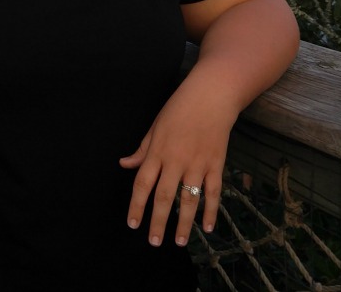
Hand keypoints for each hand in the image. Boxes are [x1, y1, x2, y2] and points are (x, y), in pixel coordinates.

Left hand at [119, 80, 234, 246]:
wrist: (210, 97)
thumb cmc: (178, 109)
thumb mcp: (155, 126)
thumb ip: (142, 149)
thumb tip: (124, 164)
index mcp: (157, 151)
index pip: (142, 183)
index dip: (136, 205)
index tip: (132, 224)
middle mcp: (175, 160)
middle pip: (164, 197)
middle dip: (157, 221)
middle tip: (153, 242)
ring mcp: (197, 164)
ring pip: (189, 200)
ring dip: (183, 223)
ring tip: (178, 242)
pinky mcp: (216, 165)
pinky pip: (213, 193)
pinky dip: (211, 211)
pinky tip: (207, 227)